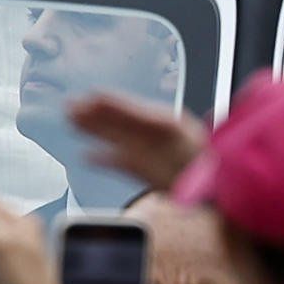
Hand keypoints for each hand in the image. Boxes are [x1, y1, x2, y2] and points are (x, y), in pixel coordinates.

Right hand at [66, 90, 206, 192]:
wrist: (214, 187)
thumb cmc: (201, 156)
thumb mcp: (168, 130)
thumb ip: (141, 118)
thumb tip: (115, 105)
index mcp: (161, 120)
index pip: (126, 107)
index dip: (106, 102)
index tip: (89, 96)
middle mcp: (151, 134)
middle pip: (116, 122)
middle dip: (93, 114)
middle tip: (69, 106)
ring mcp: (147, 153)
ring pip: (114, 139)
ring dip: (93, 130)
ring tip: (72, 121)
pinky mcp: (144, 172)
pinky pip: (118, 163)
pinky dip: (102, 159)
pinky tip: (88, 156)